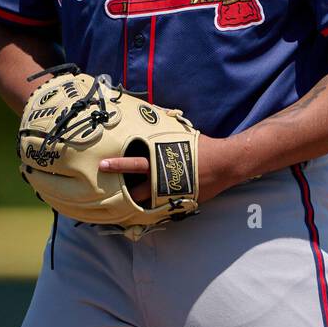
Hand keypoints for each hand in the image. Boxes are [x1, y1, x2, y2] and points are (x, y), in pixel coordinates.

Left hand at [99, 134, 235, 205]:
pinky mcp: (180, 202)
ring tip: (123, 208)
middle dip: (123, 194)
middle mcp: (163, 179)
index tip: (103, 165)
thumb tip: (153, 114)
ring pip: (148, 203)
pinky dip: (154, 209)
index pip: (135, 163)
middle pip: (137, 191)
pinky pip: (162, 208)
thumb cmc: (202, 147)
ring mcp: (171, 194)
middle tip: (107, 196)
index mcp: (161, 160)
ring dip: (137, 204)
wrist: (224, 164)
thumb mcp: (180, 136)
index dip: (118, 165)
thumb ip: (164, 134)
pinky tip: (146, 212)